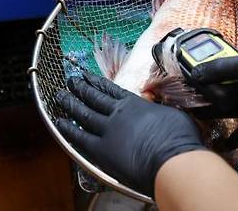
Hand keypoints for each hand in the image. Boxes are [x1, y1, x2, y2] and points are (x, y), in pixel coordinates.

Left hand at [56, 73, 204, 196]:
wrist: (171, 160)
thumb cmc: (178, 138)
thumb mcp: (172, 114)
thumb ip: (160, 109)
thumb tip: (160, 108)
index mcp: (135, 104)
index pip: (111, 90)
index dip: (97, 82)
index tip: (87, 76)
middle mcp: (118, 113)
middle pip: (94, 97)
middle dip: (81, 88)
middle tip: (70, 81)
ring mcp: (107, 130)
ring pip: (84, 113)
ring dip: (70, 103)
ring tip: (60, 96)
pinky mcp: (100, 150)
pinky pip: (79, 137)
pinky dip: (68, 129)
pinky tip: (60, 123)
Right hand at [190, 47, 237, 148]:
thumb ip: (223, 68)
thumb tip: (195, 73)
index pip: (224, 67)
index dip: (208, 74)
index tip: (189, 80)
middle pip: (226, 89)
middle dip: (210, 95)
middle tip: (189, 101)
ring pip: (232, 109)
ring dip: (216, 113)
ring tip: (196, 117)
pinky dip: (233, 137)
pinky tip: (218, 141)